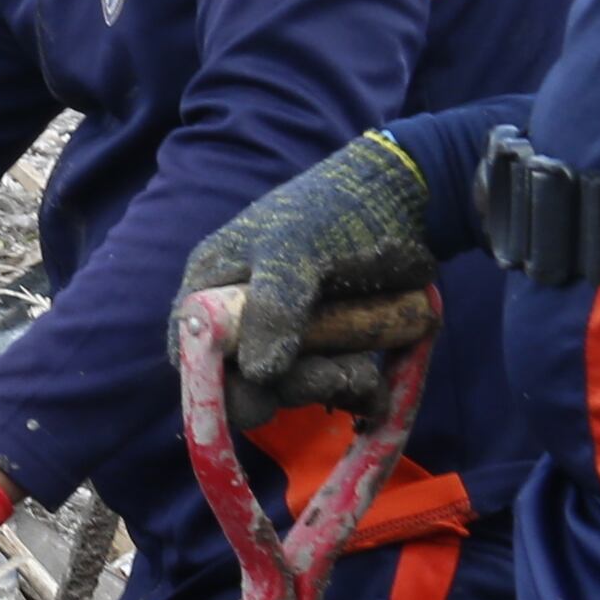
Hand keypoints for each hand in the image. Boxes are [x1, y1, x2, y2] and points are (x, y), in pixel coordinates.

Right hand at [181, 130, 438, 422]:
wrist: (406, 201)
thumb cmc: (335, 212)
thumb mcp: (295, 249)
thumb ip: (272, 308)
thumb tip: (256, 374)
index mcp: (214, 291)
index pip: (192, 352)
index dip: (214, 384)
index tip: (257, 398)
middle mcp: (245, 319)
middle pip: (244, 381)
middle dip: (287, 387)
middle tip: (329, 377)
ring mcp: (289, 335)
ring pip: (294, 387)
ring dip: (330, 385)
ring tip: (365, 369)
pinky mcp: (331, 347)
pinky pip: (333, 385)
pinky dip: (356, 390)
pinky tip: (375, 384)